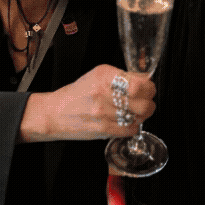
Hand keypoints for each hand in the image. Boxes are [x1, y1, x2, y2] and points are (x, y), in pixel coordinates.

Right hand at [18, 64, 155, 142]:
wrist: (55, 113)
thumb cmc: (77, 94)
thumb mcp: (97, 76)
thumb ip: (121, 76)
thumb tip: (144, 79)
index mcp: (104, 75)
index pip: (140, 83)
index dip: (148, 87)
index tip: (147, 87)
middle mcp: (104, 93)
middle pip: (144, 101)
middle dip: (149, 101)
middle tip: (144, 100)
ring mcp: (104, 112)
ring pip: (141, 116)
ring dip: (142, 114)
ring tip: (135, 111)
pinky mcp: (104, 129)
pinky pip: (132, 129)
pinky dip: (133, 126)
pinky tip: (125, 121)